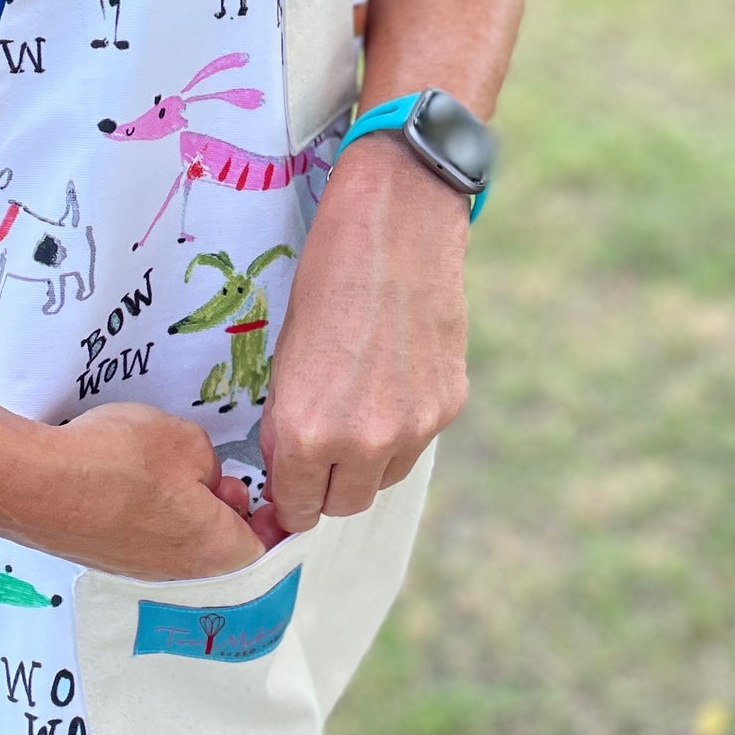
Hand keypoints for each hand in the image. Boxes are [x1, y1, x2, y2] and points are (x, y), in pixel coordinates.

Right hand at [0, 400, 263, 579]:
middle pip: (224, 551)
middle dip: (231, 515)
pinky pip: (145, 543)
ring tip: (172, 474)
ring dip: (189, 516)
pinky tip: (132, 484)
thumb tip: (204, 482)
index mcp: (216, 550)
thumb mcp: (188, 442)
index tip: (276, 501)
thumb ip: (212, 466)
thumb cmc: (115, 461)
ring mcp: (139, 572)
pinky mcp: (105, 561)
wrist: (30, 483)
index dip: (277, 521)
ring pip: (183, 547)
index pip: (267, 548)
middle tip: (227, 481)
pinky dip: (152, 519)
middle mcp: (180, 575)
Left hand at [262, 137, 469, 531]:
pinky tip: (393, 380)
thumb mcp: (284, 357)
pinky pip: (419, 441)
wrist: (396, 227)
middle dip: (328, 486)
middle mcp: (363, 442)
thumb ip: (290, 423)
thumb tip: (294, 466)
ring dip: (369, 462)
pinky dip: (404, 428)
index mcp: (307, 432)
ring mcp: (414, 427)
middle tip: (321, 451)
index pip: (298, 507)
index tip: (289, 486)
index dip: (290, 498)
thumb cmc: (326, 280)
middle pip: (345, 504)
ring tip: (359, 408)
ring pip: (387, 478)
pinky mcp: (449, 404)